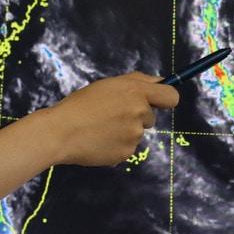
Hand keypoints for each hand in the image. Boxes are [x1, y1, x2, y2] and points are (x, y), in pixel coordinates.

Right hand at [42, 72, 179, 165]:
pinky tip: (99, 140)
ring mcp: (134, 135)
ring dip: (125, 130)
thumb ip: (137, 81)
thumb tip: (160, 81)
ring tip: (101, 128)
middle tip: (112, 114)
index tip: (157, 102)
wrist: (62, 131)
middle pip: (151, 117)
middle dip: (137, 115)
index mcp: (136, 92)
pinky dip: (116, 145)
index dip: (165, 98)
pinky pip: (127, 147)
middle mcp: (140, 113)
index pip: (171, 96)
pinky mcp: (127, 153)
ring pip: (137, 132)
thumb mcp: (108, 84)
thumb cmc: (81, 103)